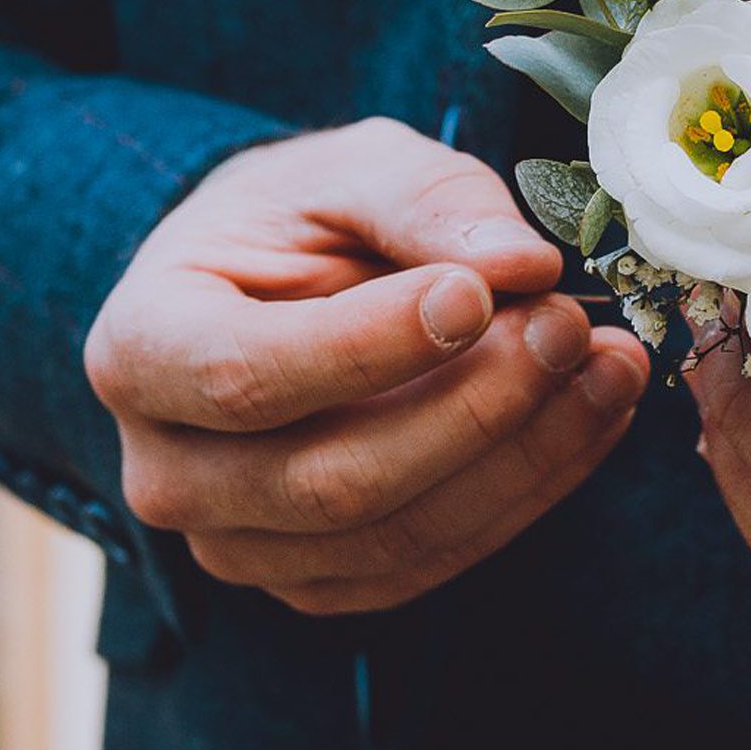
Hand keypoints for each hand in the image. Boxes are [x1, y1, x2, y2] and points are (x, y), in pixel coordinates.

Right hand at [85, 117, 651, 613]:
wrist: (274, 291)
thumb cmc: (301, 221)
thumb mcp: (349, 168)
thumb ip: (426, 199)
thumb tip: (521, 265)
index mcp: (140, 349)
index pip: (247, 376)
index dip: (370, 346)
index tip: (479, 293)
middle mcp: (169, 472)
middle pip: (332, 480)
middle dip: (474, 407)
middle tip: (570, 325)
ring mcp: (240, 545)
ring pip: (396, 537)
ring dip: (524, 456)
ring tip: (609, 365)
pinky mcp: (318, 581)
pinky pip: (432, 562)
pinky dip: (527, 492)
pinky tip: (590, 415)